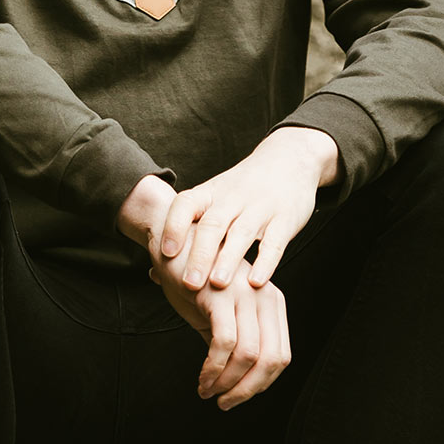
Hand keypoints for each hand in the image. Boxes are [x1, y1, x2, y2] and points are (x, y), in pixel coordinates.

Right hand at [117, 173, 291, 409]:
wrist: (170, 239)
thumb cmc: (194, 277)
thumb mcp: (221, 312)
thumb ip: (236, 340)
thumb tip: (237, 382)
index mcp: (271, 300)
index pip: (280, 354)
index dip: (261, 384)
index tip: (238, 397)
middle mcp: (264, 295)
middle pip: (271, 359)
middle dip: (248, 390)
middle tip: (224, 403)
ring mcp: (244, 292)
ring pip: (249, 355)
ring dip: (228, 383)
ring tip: (208, 391)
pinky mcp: (220, 293)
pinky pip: (224, 343)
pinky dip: (214, 369)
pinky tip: (203, 378)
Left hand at [160, 127, 340, 290]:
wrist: (289, 159)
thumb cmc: (243, 188)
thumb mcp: (214, 199)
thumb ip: (188, 236)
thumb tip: (154, 273)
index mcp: (211, 192)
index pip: (186, 203)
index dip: (174, 226)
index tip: (165, 252)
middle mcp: (233, 197)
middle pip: (213, 224)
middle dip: (200, 254)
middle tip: (189, 283)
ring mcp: (260, 207)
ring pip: (242, 233)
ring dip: (229, 259)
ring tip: (218, 284)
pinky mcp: (285, 218)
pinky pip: (274, 242)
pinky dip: (266, 262)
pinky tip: (256, 281)